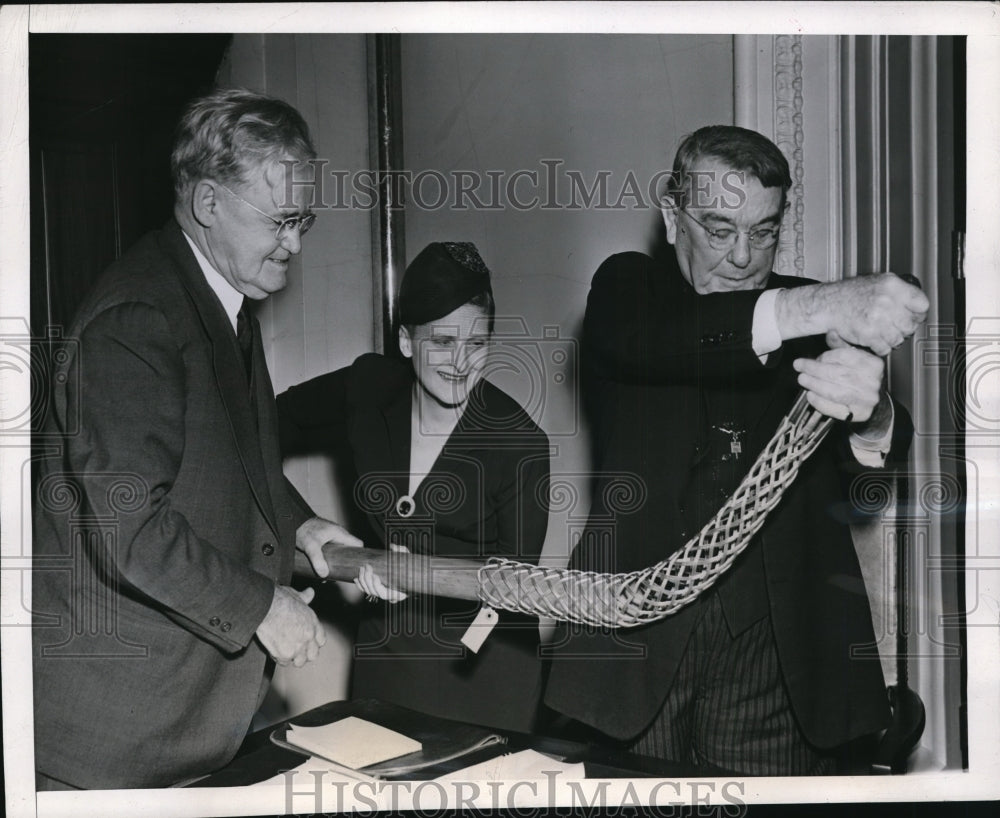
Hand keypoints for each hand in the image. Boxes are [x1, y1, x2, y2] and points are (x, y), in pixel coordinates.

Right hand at [256, 585, 325, 666]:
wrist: (266, 606)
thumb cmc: (279, 600)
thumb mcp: (296, 595)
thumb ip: (305, 597)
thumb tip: (310, 593)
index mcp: (313, 623)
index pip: (320, 640)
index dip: (312, 642)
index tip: (306, 642)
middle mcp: (308, 637)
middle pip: (313, 655)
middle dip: (304, 654)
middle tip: (295, 649)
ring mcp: (298, 647)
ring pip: (299, 661)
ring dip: (292, 658)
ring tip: (284, 651)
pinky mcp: (285, 654)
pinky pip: (284, 662)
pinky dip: (278, 657)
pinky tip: (275, 649)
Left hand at [296, 516, 362, 578]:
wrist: (292, 521)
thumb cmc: (303, 529)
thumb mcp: (311, 546)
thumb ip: (317, 560)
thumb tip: (324, 575)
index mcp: (340, 534)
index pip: (358, 544)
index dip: (359, 555)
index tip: (356, 566)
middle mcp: (337, 535)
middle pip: (348, 550)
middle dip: (345, 563)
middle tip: (340, 574)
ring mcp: (331, 538)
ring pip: (339, 552)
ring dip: (335, 563)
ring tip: (329, 575)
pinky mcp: (323, 540)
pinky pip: (331, 551)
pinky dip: (328, 560)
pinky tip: (321, 569)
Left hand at [354, 544, 408, 603]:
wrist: (412, 574)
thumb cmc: (411, 567)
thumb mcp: (409, 559)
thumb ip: (402, 552)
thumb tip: (393, 546)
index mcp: (400, 592)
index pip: (385, 595)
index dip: (378, 587)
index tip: (376, 576)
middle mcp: (391, 596)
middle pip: (375, 592)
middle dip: (368, 579)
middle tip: (367, 566)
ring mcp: (384, 594)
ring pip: (369, 592)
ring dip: (363, 581)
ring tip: (362, 568)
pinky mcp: (378, 591)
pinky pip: (367, 591)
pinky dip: (360, 585)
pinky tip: (357, 578)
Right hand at [778, 273, 928, 355]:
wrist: (829, 303)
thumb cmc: (852, 293)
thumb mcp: (879, 281)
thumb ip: (900, 291)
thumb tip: (919, 305)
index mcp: (892, 286)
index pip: (921, 304)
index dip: (919, 313)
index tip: (915, 316)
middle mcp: (886, 301)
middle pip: (910, 324)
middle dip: (904, 328)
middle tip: (895, 326)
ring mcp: (877, 318)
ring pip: (898, 338)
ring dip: (892, 339)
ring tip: (883, 332)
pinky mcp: (868, 334)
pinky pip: (884, 348)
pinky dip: (880, 347)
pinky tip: (874, 339)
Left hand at [792, 345, 885, 422]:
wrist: (875, 403)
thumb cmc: (860, 377)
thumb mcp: (855, 358)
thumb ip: (841, 347)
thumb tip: (831, 333)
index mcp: (873, 364)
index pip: (845, 357)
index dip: (825, 357)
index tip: (812, 358)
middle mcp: (873, 382)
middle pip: (838, 374)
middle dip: (814, 370)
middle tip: (799, 367)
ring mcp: (867, 400)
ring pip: (835, 392)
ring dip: (814, 385)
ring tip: (802, 379)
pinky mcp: (860, 414)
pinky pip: (835, 409)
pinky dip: (820, 402)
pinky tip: (810, 395)